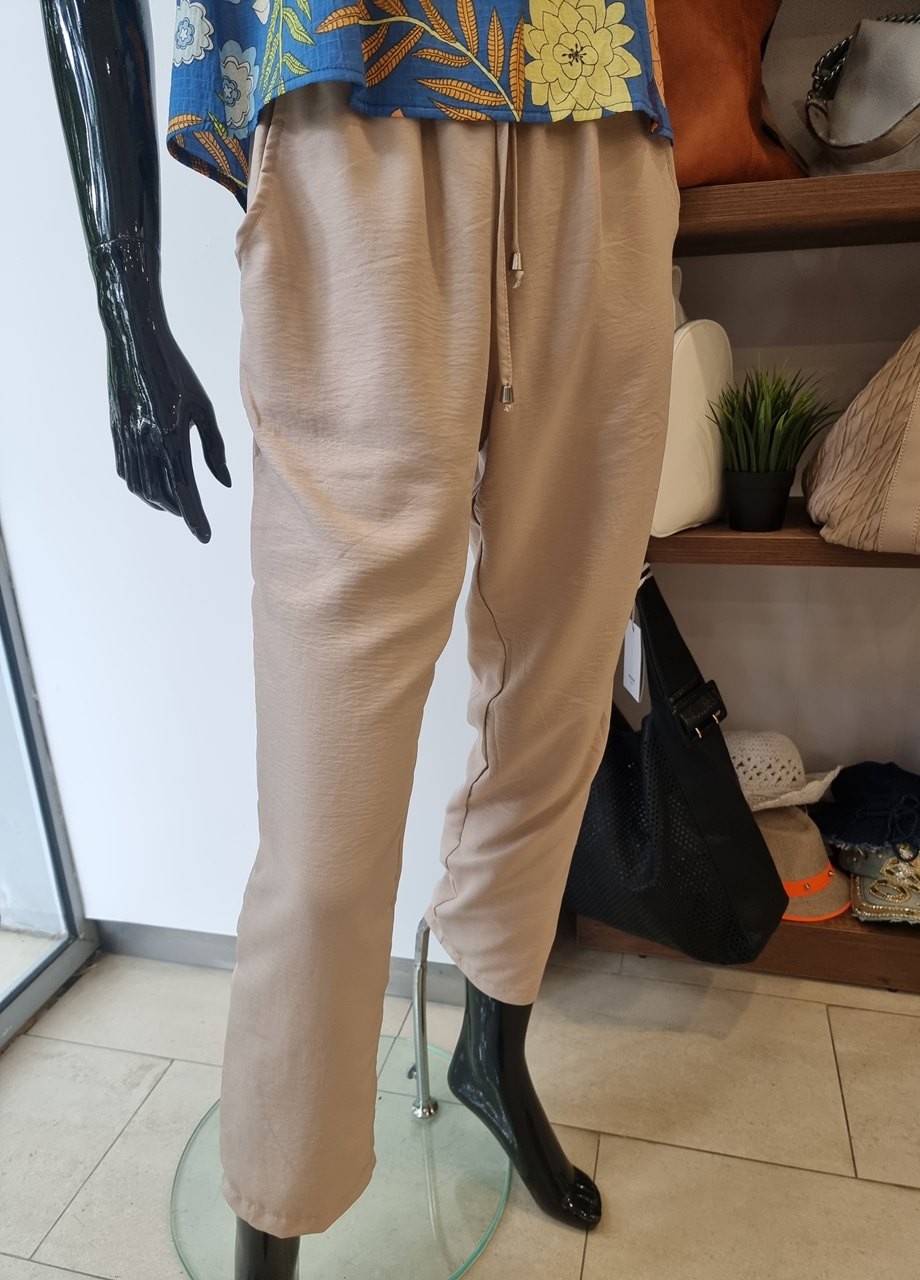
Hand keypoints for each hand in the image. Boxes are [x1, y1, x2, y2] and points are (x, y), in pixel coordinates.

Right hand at [95, 238, 230, 542]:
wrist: (135, 341)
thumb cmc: (177, 372)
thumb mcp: (204, 408)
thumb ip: (215, 450)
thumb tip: (224, 483)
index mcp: (172, 438)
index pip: (185, 491)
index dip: (195, 518)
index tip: (204, 536)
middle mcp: (146, 443)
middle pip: (162, 494)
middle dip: (179, 510)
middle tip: (194, 515)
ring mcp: (126, 438)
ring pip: (140, 487)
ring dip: (158, 501)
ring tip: (174, 503)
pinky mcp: (115, 430)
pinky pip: (125, 470)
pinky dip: (139, 485)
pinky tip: (151, 484)